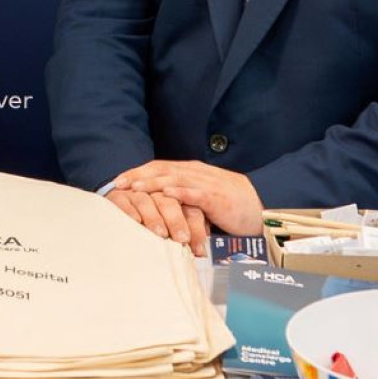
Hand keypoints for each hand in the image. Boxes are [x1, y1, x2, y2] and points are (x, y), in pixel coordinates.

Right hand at [105, 186, 208, 252]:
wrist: (119, 203)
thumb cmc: (149, 218)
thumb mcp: (171, 223)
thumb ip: (186, 231)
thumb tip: (201, 251)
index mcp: (172, 196)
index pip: (187, 207)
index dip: (195, 226)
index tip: (199, 248)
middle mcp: (154, 192)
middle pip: (168, 201)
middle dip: (176, 221)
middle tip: (182, 239)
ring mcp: (134, 193)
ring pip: (146, 200)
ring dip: (154, 217)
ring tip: (161, 233)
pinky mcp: (117, 196)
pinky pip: (123, 201)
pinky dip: (130, 210)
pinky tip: (136, 220)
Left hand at [115, 159, 265, 237]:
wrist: (259, 210)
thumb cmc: (228, 207)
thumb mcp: (200, 199)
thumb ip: (181, 198)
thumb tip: (156, 204)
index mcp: (191, 172)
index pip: (159, 167)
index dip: (139, 172)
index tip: (119, 180)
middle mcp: (196, 173)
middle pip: (162, 170)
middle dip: (139, 176)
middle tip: (118, 183)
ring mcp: (206, 184)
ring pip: (175, 179)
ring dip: (153, 182)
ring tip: (135, 187)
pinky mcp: (217, 198)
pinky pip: (195, 193)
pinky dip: (180, 192)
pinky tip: (166, 194)